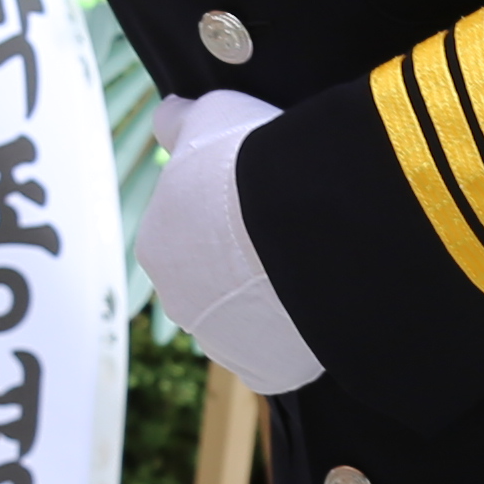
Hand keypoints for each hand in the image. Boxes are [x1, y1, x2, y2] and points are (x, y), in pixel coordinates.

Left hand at [135, 89, 321, 395]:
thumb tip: (168, 114)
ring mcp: (222, 341)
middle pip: (217, 281)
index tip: (265, 198)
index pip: (190, 232)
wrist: (302, 214)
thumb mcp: (211, 113)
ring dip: (276, 299)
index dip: (230, 213)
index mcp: (157, 242)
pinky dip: (302, 334)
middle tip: (296, 230)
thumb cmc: (252, 159)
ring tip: (319, 264)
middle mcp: (177, 299)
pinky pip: (284, 354)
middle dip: (249, 262)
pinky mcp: (265, 370)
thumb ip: (181, 120)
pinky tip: (326, 303)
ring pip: (250, 319)